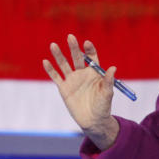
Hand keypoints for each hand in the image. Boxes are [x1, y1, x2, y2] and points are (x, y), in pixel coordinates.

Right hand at [42, 34, 119, 148]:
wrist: (93, 121)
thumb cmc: (103, 106)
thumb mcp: (107, 94)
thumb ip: (108, 81)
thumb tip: (113, 68)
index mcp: (94, 73)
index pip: (91, 57)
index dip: (89, 50)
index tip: (87, 43)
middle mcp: (82, 74)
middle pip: (76, 57)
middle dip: (73, 47)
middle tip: (70, 37)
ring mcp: (72, 80)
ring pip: (64, 64)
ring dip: (59, 55)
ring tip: (53, 45)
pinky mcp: (64, 88)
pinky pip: (56, 77)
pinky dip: (50, 70)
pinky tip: (45, 61)